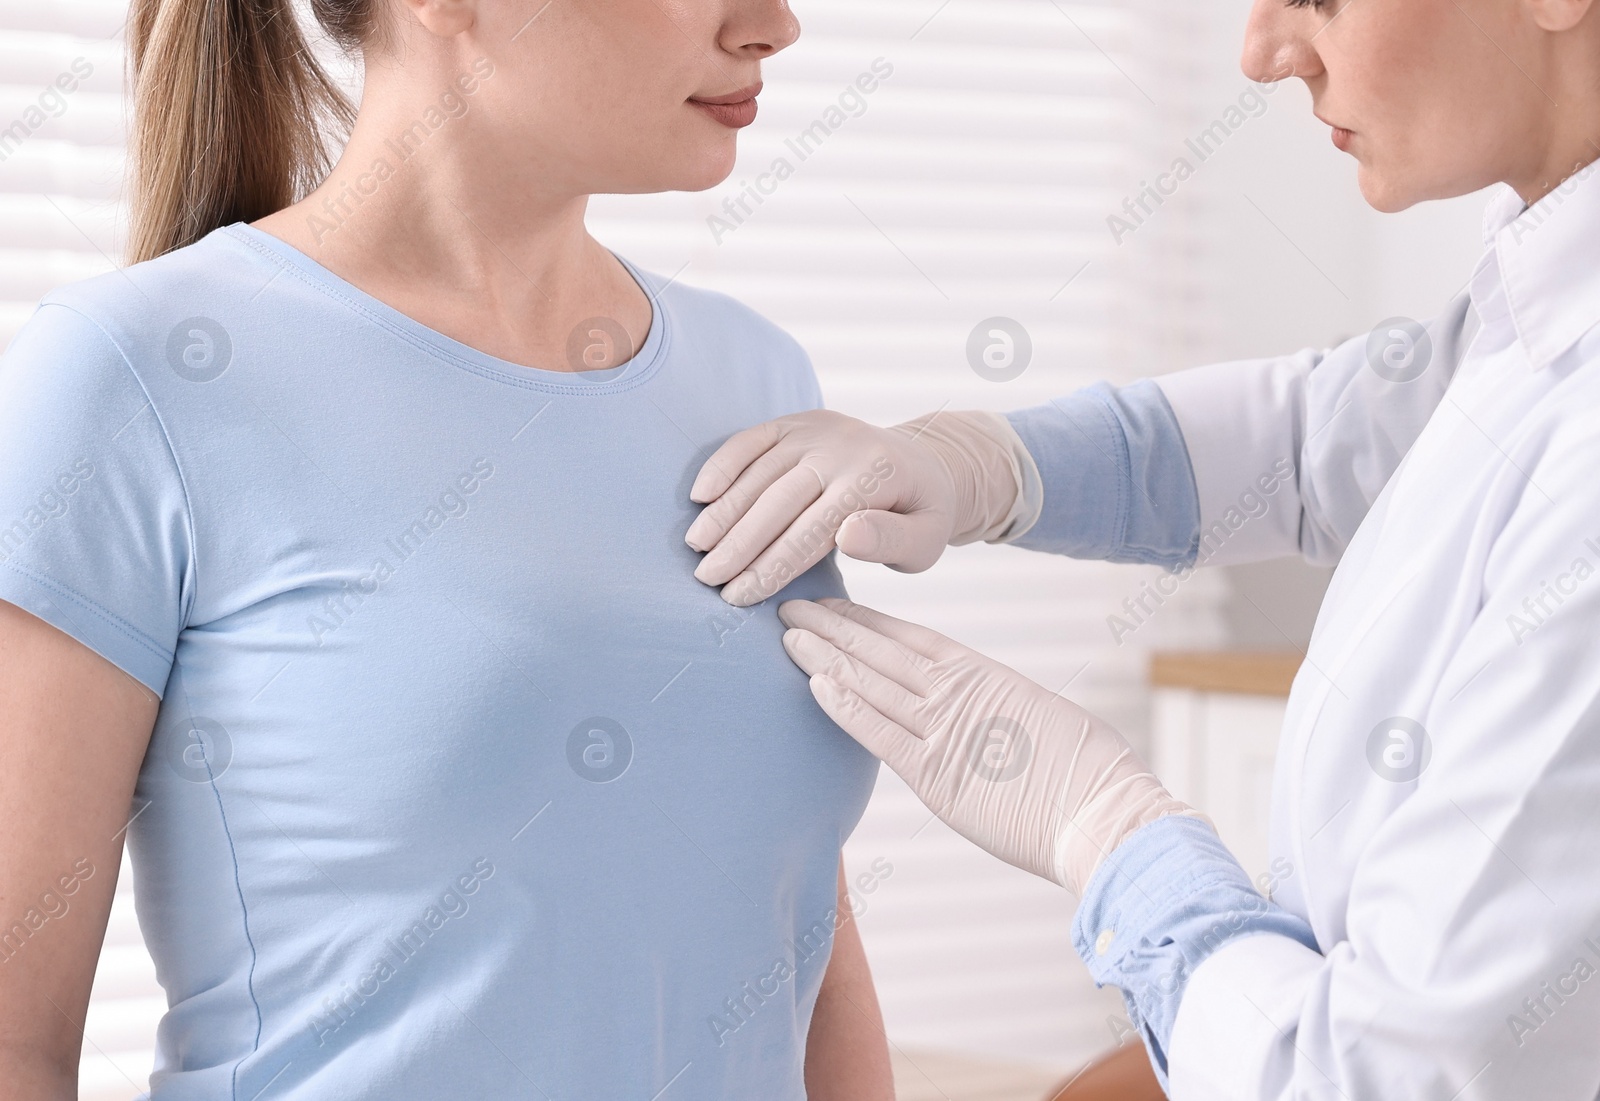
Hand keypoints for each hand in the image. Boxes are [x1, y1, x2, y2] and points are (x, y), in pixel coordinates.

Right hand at [686, 410, 1032, 606]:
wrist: (925, 462)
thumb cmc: (921, 514)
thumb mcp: (926, 540)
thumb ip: (892, 541)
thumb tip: (848, 536)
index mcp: (875, 477)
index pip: (811, 530)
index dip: (770, 566)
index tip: (738, 596)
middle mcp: (842, 446)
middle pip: (777, 500)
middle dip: (738, 543)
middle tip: (705, 578)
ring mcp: (816, 429)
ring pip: (759, 471)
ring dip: (724, 509)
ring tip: (697, 546)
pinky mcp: (798, 421)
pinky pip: (752, 439)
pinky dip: (723, 464)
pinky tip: (699, 495)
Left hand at [778, 598, 1197, 895]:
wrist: (1106, 815)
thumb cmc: (1088, 775)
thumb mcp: (1038, 721)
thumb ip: (997, 713)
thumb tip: (982, 715)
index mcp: (985, 678)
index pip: (912, 639)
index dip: (868, 622)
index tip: (834, 605)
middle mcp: (960, 695)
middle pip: (881, 651)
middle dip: (832, 627)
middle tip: (790, 604)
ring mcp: (946, 732)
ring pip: (872, 682)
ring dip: (825, 657)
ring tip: (787, 633)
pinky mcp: (938, 775)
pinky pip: (880, 734)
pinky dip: (846, 708)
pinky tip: (815, 685)